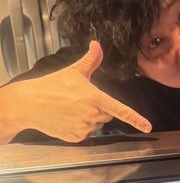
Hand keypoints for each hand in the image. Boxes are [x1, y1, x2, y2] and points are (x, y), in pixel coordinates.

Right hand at [6, 41, 150, 142]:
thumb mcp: (73, 71)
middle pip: (108, 115)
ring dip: (90, 119)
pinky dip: (80, 128)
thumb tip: (97, 44)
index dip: (136, 119)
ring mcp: (83, 128)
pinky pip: (86, 134)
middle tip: (81, 100)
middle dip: (100, 109)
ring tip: (71, 109)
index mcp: (95, 99)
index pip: (120, 110)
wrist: (28, 104)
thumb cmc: (51, 86)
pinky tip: (68, 118)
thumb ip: (90, 60)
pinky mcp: (75, 138)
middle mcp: (91, 115)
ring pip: (97, 125)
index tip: (148, 127)